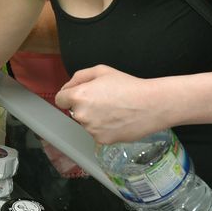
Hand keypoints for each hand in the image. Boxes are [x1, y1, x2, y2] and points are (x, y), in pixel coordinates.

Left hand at [55, 65, 169, 143]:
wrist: (151, 105)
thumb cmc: (127, 85)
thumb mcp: (101, 71)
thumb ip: (79, 77)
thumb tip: (67, 88)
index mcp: (78, 96)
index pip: (60, 99)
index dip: (69, 95)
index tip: (80, 95)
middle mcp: (81, 114)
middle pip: (73, 111)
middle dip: (84, 106)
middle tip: (104, 100)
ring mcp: (91, 129)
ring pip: (86, 123)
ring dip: (94, 118)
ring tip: (114, 110)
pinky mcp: (102, 140)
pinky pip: (97, 133)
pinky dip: (104, 128)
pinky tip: (118, 120)